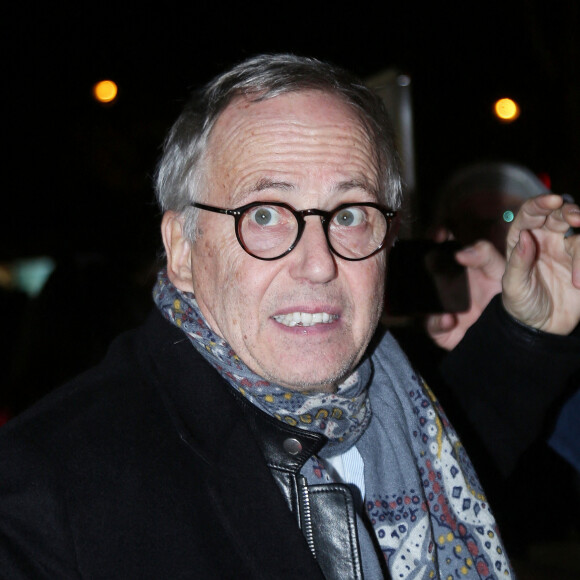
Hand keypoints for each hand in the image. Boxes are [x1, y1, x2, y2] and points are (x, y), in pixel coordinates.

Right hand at [426, 240, 504, 349]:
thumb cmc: (513, 296)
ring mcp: (442, 307)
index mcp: (463, 265)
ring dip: (427, 298)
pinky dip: (438, 322)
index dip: (438, 237)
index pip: (445, 246)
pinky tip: (449, 319)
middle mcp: (448, 284)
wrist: (518, 331)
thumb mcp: (501, 271)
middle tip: (423, 259)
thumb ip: (486, 256)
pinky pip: (433, 325)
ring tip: (439, 296)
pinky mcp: (441, 330)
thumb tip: (464, 251)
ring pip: (424, 299)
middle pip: (426, 271)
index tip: (439, 235)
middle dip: (420, 265)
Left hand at [502, 194, 579, 333]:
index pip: (531, 213)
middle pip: (562, 213)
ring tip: (577, 281)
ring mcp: (568, 250)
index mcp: (523, 239)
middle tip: (577, 218)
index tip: (552, 199)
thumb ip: (518, 262)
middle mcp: (547, 239)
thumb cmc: (520, 304)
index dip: (540, 203)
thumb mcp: (513, 286)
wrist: (539, 328)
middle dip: (571, 211)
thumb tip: (526, 236)